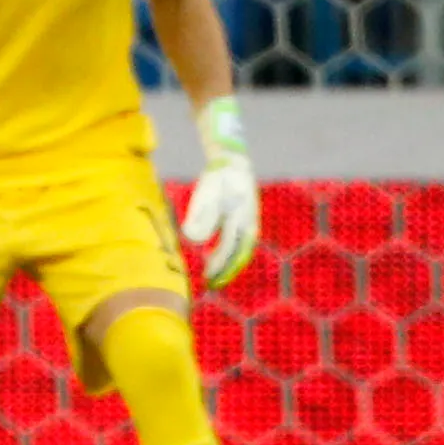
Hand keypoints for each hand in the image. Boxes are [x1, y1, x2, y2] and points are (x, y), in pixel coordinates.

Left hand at [179, 94, 258, 288]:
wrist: (233, 160)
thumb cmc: (217, 177)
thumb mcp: (206, 194)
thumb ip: (200, 216)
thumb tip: (192, 240)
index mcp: (240, 218)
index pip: (229, 249)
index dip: (219, 266)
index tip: (207, 278)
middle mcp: (249, 223)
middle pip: (239, 254)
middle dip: (227, 271)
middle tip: (212, 284)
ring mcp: (251, 220)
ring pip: (243, 249)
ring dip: (231, 264)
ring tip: (217, 275)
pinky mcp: (248, 218)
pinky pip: (243, 242)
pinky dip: (235, 254)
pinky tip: (223, 258)